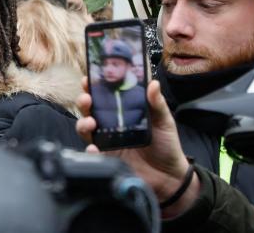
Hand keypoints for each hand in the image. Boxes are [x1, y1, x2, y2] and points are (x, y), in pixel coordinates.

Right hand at [76, 78, 197, 217]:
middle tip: (86, 98)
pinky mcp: (107, 158)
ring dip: (83, 123)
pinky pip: (94, 153)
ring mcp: (108, 141)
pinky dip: (90, 151)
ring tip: (90, 123)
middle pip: (90, 110)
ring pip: (86, 129)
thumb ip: (157, 103)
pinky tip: (94, 149)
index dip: (94, 86)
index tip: (89, 78)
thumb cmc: (167, 145)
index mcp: (124, 111)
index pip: (105, 95)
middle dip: (84, 101)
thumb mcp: (164, 121)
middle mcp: (112, 124)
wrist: (169, 176)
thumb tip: (154, 83)